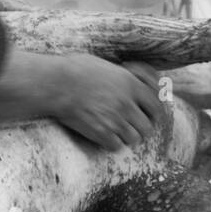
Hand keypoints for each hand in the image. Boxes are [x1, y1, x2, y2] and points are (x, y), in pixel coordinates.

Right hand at [51, 55, 165, 150]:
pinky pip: (116, 146)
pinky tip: (105, 137)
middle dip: (141, 128)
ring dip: (127, 137)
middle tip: (132, 127)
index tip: (148, 116)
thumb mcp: (105, 65)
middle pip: (147, 127)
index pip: (156, 106)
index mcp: (130, 84)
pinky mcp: (101, 133)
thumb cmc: (74, 69)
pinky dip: (112, 144)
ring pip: (134, 139)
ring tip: (117, 132)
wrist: (55, 84)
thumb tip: (130, 77)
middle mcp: (127, 103)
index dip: (153, 113)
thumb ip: (121, 76)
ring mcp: (115, 120)